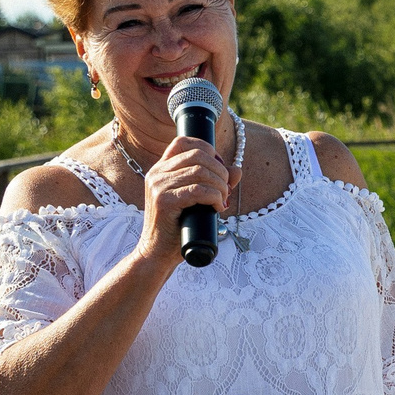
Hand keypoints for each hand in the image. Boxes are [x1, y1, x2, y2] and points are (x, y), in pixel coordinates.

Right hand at [135, 133, 233, 265]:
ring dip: (220, 185)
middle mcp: (157, 173)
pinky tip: (218, 207)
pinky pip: (198, 190)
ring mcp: (158, 186)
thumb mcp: (197, 200)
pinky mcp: (164, 201)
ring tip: (223, 200)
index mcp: (161, 169)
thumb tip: (238, 169)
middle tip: (226, 190)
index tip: (219, 167)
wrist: (157, 253)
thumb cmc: (179, 227)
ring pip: (200, 172)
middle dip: (220, 171)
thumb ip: (215, 183)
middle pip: (198, 155)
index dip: (207, 148)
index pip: (183, 141)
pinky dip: (214, 197)